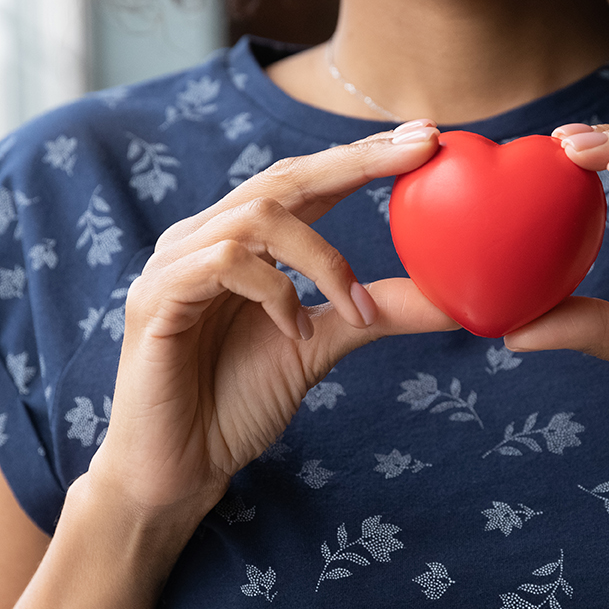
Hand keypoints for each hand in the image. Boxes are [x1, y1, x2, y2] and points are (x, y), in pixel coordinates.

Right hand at [86, 122, 456, 527]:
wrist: (176, 471)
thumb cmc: (235, 405)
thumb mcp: (321, 348)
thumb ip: (375, 314)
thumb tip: (453, 299)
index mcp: (241, 242)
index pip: (306, 181)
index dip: (362, 155)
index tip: (426, 137)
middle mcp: (205, 238)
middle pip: (284, 177)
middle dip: (355, 161)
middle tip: (418, 151)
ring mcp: (175, 264)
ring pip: (258, 217)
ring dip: (323, 260)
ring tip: (354, 314)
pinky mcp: (156, 298)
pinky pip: (223, 263)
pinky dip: (274, 293)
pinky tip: (295, 333)